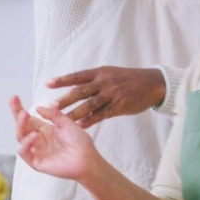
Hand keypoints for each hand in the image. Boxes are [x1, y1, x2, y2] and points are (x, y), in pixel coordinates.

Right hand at [11, 96, 98, 180]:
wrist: (87, 159)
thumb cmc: (80, 143)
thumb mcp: (67, 123)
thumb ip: (53, 114)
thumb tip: (38, 108)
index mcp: (45, 130)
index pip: (28, 119)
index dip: (20, 109)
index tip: (14, 97)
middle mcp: (39, 140)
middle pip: (22, 127)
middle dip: (17, 115)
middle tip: (17, 104)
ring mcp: (36, 151)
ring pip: (21, 138)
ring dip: (20, 126)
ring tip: (25, 116)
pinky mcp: (36, 162)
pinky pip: (24, 153)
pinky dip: (26, 144)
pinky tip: (33, 136)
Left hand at [46, 67, 166, 127]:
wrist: (152, 83)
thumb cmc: (129, 79)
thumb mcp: (111, 73)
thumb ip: (94, 80)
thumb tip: (75, 88)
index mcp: (100, 73)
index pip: (78, 76)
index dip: (62, 80)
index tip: (48, 84)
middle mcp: (104, 82)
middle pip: (81, 91)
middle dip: (65, 99)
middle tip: (50, 107)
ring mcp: (112, 94)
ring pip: (90, 105)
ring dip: (75, 113)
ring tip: (62, 120)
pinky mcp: (120, 106)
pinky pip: (102, 115)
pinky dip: (91, 121)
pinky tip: (81, 126)